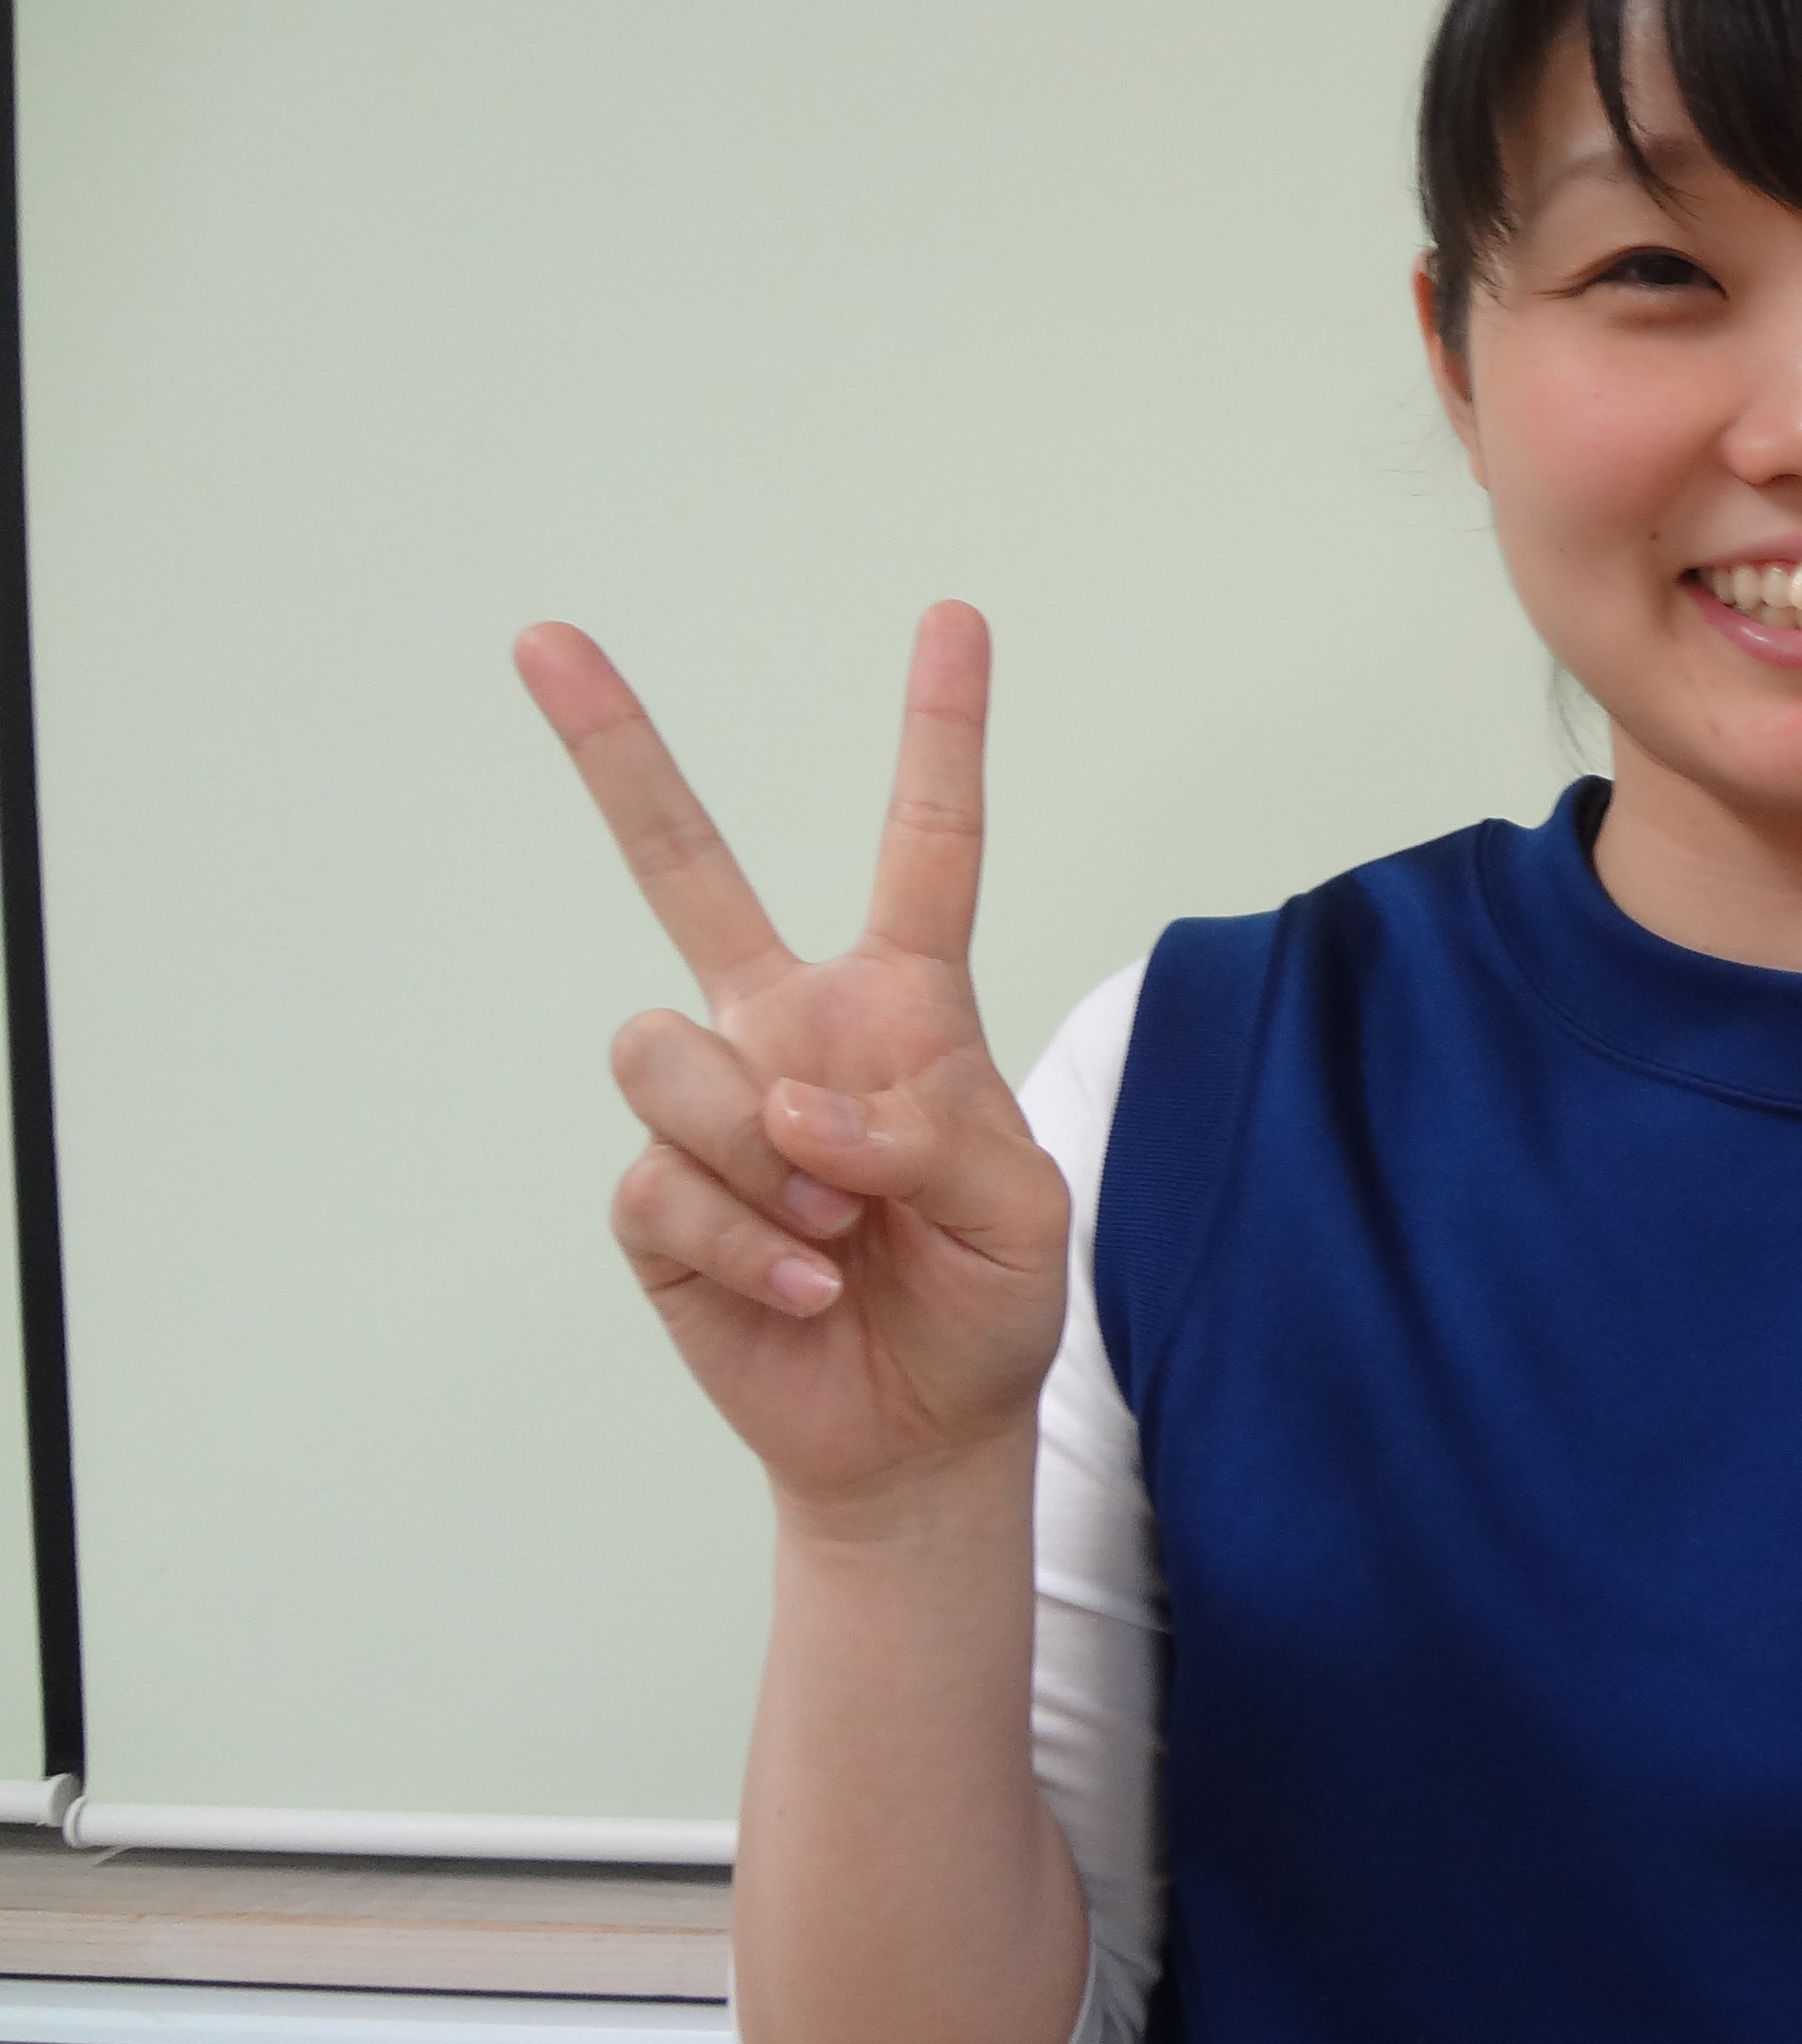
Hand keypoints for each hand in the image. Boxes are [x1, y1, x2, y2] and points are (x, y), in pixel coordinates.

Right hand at [516, 606, 1069, 1526]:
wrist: (918, 1427)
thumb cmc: (982, 1299)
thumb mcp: (1019, 1210)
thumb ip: (934, 1132)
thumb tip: (796, 1101)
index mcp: (902, 1007)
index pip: (925, 849)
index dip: (939, 735)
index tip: (954, 616)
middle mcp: (787, 1028)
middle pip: (684, 868)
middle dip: (615, 752)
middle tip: (542, 639)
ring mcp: (712, 1107)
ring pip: (671, 1057)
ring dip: (770, 1156)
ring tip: (845, 1226)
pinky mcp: (657, 1198)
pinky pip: (671, 1184)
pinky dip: (755, 1245)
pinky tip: (810, 1283)